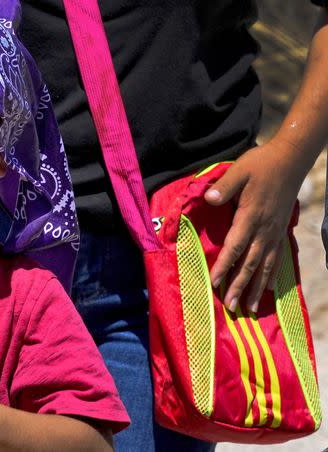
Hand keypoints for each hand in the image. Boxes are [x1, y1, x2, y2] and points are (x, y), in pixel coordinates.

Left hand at [204, 140, 308, 312]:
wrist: (291, 159)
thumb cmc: (261, 164)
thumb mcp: (239, 170)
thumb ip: (224, 186)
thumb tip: (208, 198)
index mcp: (250, 215)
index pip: (235, 247)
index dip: (224, 266)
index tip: (214, 284)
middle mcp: (264, 228)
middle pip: (250, 263)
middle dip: (239, 286)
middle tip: (231, 307)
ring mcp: (275, 231)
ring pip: (265, 265)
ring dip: (256, 287)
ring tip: (250, 308)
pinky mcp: (280, 229)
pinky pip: (277, 257)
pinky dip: (272, 274)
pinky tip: (269, 288)